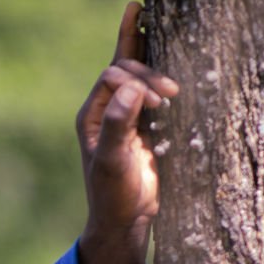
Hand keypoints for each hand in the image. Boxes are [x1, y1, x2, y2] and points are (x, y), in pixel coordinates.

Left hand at [77, 1, 180, 249]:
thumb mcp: (112, 162)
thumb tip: (130, 88)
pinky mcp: (148, 120)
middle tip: (172, 93)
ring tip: (172, 65)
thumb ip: (117, 125)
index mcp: (91, 114)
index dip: (135, 80)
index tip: (157, 102)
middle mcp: (107, 108)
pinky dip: (161, 64)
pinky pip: (153, 85)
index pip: (111, 77)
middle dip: (149, 72)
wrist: (126, 218)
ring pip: (137, 68)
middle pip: (125, 67)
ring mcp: (128, 112)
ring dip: (154, 57)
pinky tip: (170, 44)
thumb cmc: (113, 193)